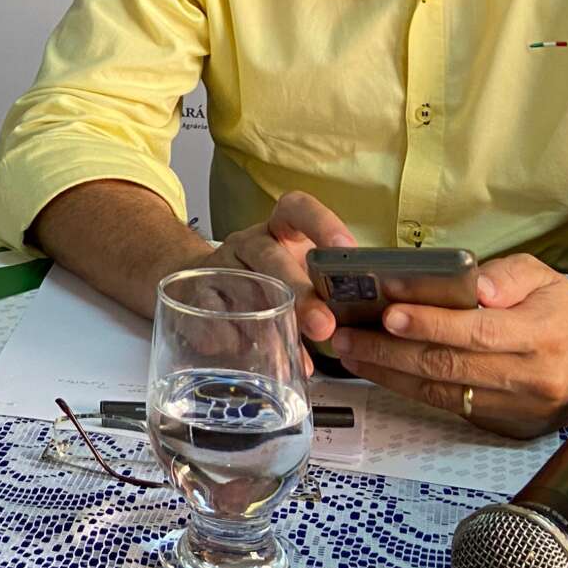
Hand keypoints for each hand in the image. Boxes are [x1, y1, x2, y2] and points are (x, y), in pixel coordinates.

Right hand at [202, 190, 357, 346]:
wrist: (203, 284)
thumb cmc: (270, 280)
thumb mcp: (298, 272)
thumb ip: (327, 291)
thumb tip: (369, 324)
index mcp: (280, 229)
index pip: (298, 209)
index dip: (321, 223)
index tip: (346, 249)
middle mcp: (250, 243)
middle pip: (270, 258)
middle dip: (298, 293)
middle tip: (324, 325)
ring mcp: (221, 267)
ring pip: (242, 290)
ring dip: (270, 324)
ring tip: (298, 358)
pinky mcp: (197, 294)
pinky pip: (211, 315)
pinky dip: (232, 338)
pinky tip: (252, 356)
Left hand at [329, 253, 567, 437]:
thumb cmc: (561, 308)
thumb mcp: (542, 275)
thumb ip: (506, 275)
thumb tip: (473, 284)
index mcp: (542, 334)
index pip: (477, 331)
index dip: (431, 325)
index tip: (389, 314)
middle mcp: (532, 378)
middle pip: (451, 367)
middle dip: (391, 352)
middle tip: (346, 336)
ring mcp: (520, 410)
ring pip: (444, 394)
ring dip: (390, 375)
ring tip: (351, 354)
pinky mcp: (508, 428)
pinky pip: (452, 409)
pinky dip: (412, 391)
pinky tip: (383, 373)